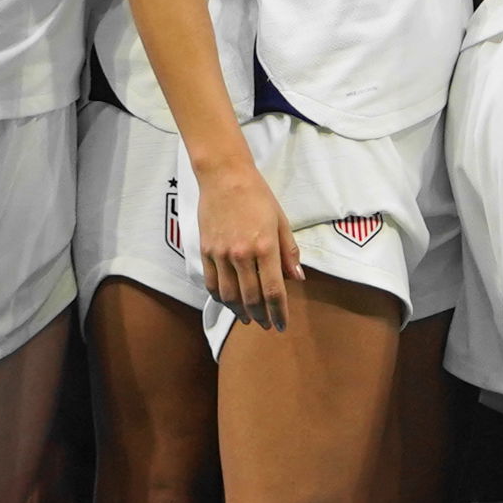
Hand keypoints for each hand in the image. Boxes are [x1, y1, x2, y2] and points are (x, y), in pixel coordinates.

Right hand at [190, 153, 301, 327]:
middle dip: (261, 317)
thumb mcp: (281, 222)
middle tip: (267, 325)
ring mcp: (221, 254)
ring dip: (240, 312)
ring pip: (229, 296)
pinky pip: (212, 283)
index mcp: (265, 247)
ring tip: (248, 319)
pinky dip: (221, 298)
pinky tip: (229, 302)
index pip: (274, 291)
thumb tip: (297, 279)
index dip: (279, 313)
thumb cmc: (258, 197)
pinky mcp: (206, 251)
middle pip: (251, 298)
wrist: (224, 177)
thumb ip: (289, 253)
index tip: (282, 326)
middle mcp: (242, 255)